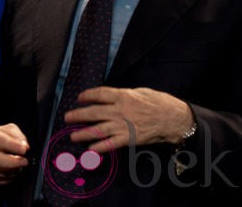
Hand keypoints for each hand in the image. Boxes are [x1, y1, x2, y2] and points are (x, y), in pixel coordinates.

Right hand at [0, 123, 29, 185]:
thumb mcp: (9, 130)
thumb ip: (18, 136)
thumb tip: (25, 146)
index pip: (0, 141)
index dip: (14, 146)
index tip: (24, 150)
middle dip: (15, 163)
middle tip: (24, 161)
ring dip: (13, 171)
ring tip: (18, 166)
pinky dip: (8, 178)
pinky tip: (11, 171)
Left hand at [64, 86, 194, 151]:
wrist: (174, 119)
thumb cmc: (159, 102)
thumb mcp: (140, 92)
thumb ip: (123, 95)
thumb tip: (110, 97)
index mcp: (123, 96)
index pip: (98, 94)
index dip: (86, 96)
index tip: (79, 98)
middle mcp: (120, 110)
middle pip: (93, 112)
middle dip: (78, 115)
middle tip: (67, 118)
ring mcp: (123, 125)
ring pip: (98, 129)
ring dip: (84, 133)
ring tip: (73, 136)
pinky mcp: (129, 138)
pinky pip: (110, 143)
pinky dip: (99, 147)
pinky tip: (90, 150)